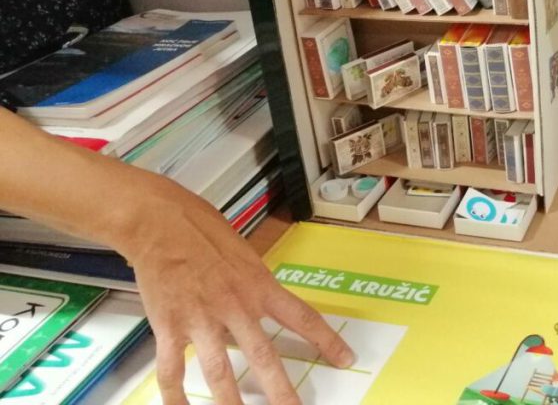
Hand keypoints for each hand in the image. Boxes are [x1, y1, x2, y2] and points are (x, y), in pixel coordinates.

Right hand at [121, 176, 352, 404]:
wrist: (160, 222)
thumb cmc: (202, 229)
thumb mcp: (244, 253)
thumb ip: (255, 284)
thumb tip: (266, 303)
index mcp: (258, 286)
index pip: (302, 317)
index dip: (327, 341)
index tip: (344, 358)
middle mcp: (235, 305)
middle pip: (264, 358)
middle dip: (281, 393)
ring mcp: (201, 319)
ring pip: (220, 373)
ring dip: (230, 404)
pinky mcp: (169, 326)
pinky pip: (172, 370)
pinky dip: (175, 397)